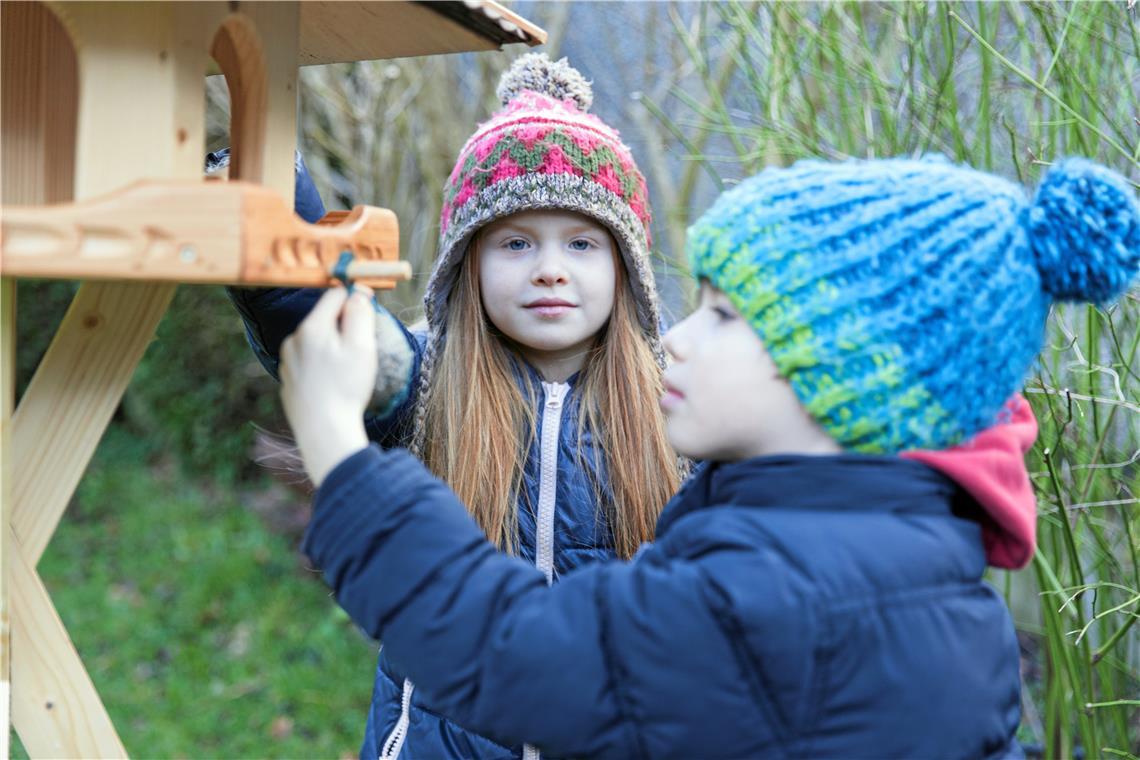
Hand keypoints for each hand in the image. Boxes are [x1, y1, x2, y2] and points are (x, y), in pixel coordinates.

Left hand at [280, 286, 377, 486]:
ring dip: (332, 346)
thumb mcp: (362, 347)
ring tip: (347, 371)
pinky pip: (308, 362)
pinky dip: (322, 365)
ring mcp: (287, 361)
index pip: (334, 294)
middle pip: (323, 318)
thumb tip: (356, 294)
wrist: (323, 431)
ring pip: (315, 340)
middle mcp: (294, 339)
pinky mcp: (288, 380)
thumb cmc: (346, 388)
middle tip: (362, 348)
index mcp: (312, 327)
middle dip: (344, 325)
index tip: (369, 307)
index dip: (355, 297)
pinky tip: (333, 384)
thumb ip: (360, 314)